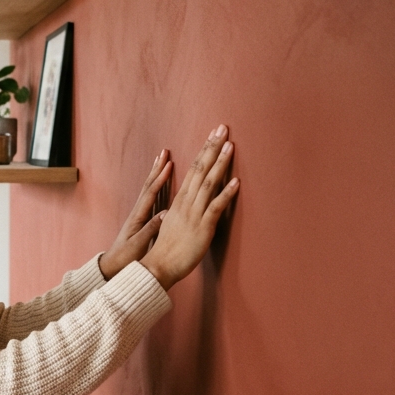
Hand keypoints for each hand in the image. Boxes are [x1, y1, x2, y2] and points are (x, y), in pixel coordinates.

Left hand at [99, 150, 172, 279]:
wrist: (113, 266)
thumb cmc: (125, 257)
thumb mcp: (139, 245)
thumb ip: (151, 229)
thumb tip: (165, 212)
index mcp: (137, 217)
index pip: (150, 193)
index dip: (159, 179)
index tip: (168, 164)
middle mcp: (137, 212)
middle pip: (149, 186)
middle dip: (157, 169)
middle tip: (164, 153)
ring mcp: (139, 215)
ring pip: (150, 190)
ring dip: (157, 175)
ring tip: (163, 161)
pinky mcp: (141, 220)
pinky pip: (152, 199)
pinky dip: (157, 187)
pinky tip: (162, 183)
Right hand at [141, 125, 239, 290]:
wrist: (158, 266)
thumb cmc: (166, 249)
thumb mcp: (172, 224)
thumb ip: (181, 211)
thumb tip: (189, 202)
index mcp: (179, 200)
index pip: (193, 169)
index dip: (204, 151)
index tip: (212, 135)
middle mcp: (186, 202)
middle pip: (200, 169)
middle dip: (212, 147)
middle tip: (222, 128)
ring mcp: (193, 213)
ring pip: (208, 183)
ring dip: (220, 163)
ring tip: (230, 146)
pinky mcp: (202, 227)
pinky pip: (215, 207)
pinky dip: (226, 193)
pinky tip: (236, 181)